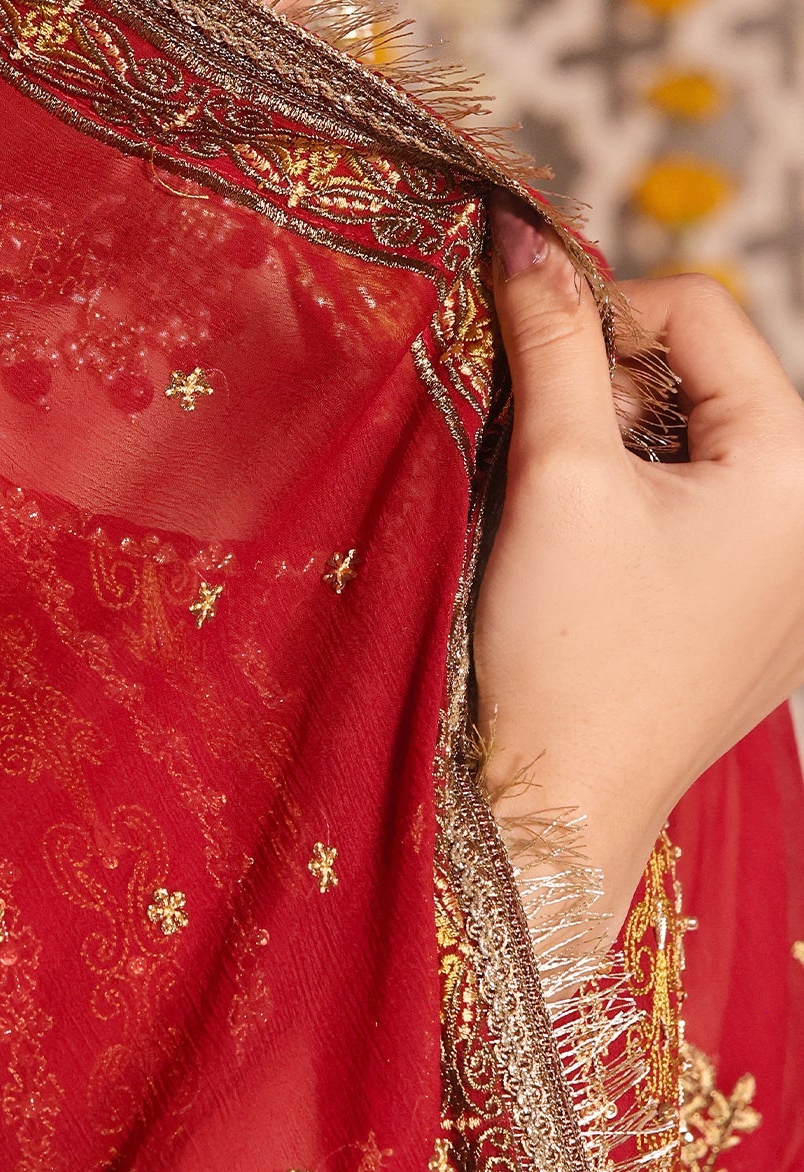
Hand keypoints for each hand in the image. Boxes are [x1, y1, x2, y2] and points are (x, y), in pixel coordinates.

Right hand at [473, 198, 803, 942]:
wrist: (559, 812)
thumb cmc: (565, 659)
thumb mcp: (557, 476)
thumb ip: (553, 340)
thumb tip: (523, 233)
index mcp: (798, 467)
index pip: (701, 313)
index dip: (601, 313)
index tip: (525, 357)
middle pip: (710, 382)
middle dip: (615, 394)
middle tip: (542, 454)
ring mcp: (796, 582)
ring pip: (704, 454)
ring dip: (625, 456)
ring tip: (565, 521)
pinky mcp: (761, 629)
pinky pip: (710, 528)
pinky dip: (646, 520)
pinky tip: (596, 571)